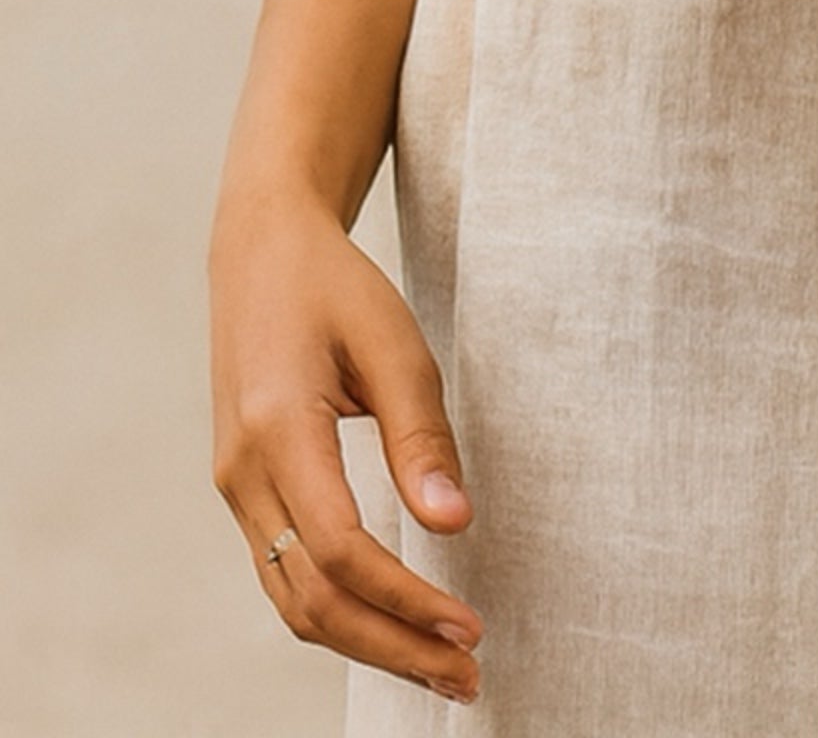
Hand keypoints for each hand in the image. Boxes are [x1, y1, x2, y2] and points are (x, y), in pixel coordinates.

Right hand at [210, 194, 482, 703]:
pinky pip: (284, 576)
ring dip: (367, 644)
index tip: (470, 628)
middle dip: (392, 649)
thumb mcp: (392, 340)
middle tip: (467, 676)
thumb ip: (422, 434)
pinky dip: (337, 614)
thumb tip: (456, 523)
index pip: (342, 551)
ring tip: (440, 666)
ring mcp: (236, 489)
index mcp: (277, 431)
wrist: (260, 253)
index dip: (407, 602)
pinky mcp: (246, 493)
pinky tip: (390, 625)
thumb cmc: (333, 286)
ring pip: (292, 602)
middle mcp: (243, 474)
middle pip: (313, 601)